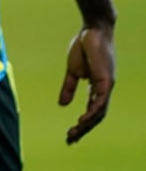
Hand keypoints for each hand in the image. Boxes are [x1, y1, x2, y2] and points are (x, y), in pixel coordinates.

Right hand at [60, 24, 114, 143]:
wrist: (92, 31)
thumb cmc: (84, 47)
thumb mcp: (73, 71)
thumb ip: (69, 87)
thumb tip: (63, 104)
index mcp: (96, 88)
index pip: (91, 112)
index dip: (82, 125)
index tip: (70, 135)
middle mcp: (104, 91)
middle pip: (96, 116)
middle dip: (83, 129)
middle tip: (70, 140)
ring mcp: (106, 86)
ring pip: (99, 112)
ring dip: (87, 125)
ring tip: (75, 133)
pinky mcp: (106, 81)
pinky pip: (100, 101)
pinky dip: (93, 112)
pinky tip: (83, 120)